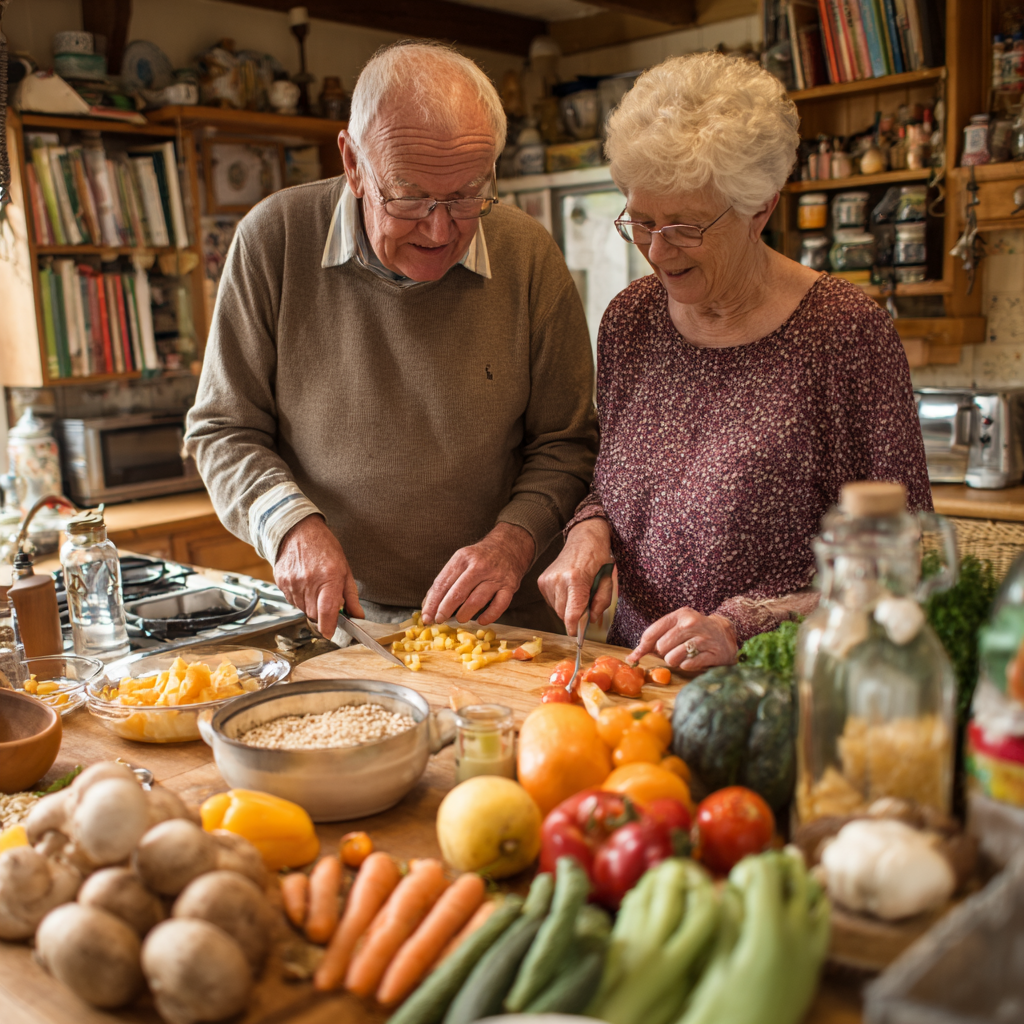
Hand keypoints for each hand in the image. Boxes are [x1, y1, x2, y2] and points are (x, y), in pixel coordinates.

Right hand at [273, 514, 363, 637]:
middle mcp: (309, 581)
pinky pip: (292, 601)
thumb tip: (358, 616)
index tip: (330, 633)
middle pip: (314, 614)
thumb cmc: (325, 547)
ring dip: (310, 606)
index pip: (327, 611)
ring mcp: (293, 582)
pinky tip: (304, 584)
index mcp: (329, 577)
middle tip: (327, 599)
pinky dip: (299, 598)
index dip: (329, 626)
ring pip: (302, 609)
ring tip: (315, 587)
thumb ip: (351, 595)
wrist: (298, 530)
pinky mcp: (281, 582)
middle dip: (322, 613)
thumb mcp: (345, 569)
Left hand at [421, 523, 534, 625]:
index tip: (426, 616)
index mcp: (462, 558)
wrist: (509, 546)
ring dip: (465, 614)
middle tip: (439, 620)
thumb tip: (427, 606)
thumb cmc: (479, 558)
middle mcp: (479, 566)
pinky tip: (481, 621)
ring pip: (477, 600)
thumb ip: (444, 582)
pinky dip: (489, 616)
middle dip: (445, 609)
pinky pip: (499, 605)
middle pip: (458, 592)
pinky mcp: (509, 586)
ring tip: (459, 619)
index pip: (443, 583)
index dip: (433, 602)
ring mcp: (495, 577)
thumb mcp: (460, 561)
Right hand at [538, 518, 613, 635]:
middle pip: (563, 614)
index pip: (571, 614)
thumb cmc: (598, 557)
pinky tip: (568, 589)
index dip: (574, 628)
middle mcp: (558, 580)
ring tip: (577, 593)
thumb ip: (601, 602)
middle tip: (586, 606)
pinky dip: (561, 601)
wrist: (584, 537)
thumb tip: (592, 620)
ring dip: (567, 608)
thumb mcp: (608, 580)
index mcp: (576, 579)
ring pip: (556, 609)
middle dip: (575, 616)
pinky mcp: (542, 581)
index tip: (577, 635)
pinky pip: (551, 601)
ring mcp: (548, 580)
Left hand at [628, 608, 737, 671]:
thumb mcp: (676, 627)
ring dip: (675, 661)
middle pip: (661, 647)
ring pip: (672, 658)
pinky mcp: (712, 653)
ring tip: (685, 654)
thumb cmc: (694, 632)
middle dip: (664, 653)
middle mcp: (691, 624)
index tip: (636, 656)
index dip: (642, 647)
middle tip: (674, 650)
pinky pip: (687, 665)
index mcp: (680, 615)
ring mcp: (703, 638)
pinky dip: (687, 665)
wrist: (725, 634)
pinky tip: (694, 659)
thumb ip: (654, 639)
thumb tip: (632, 658)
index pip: (651, 633)